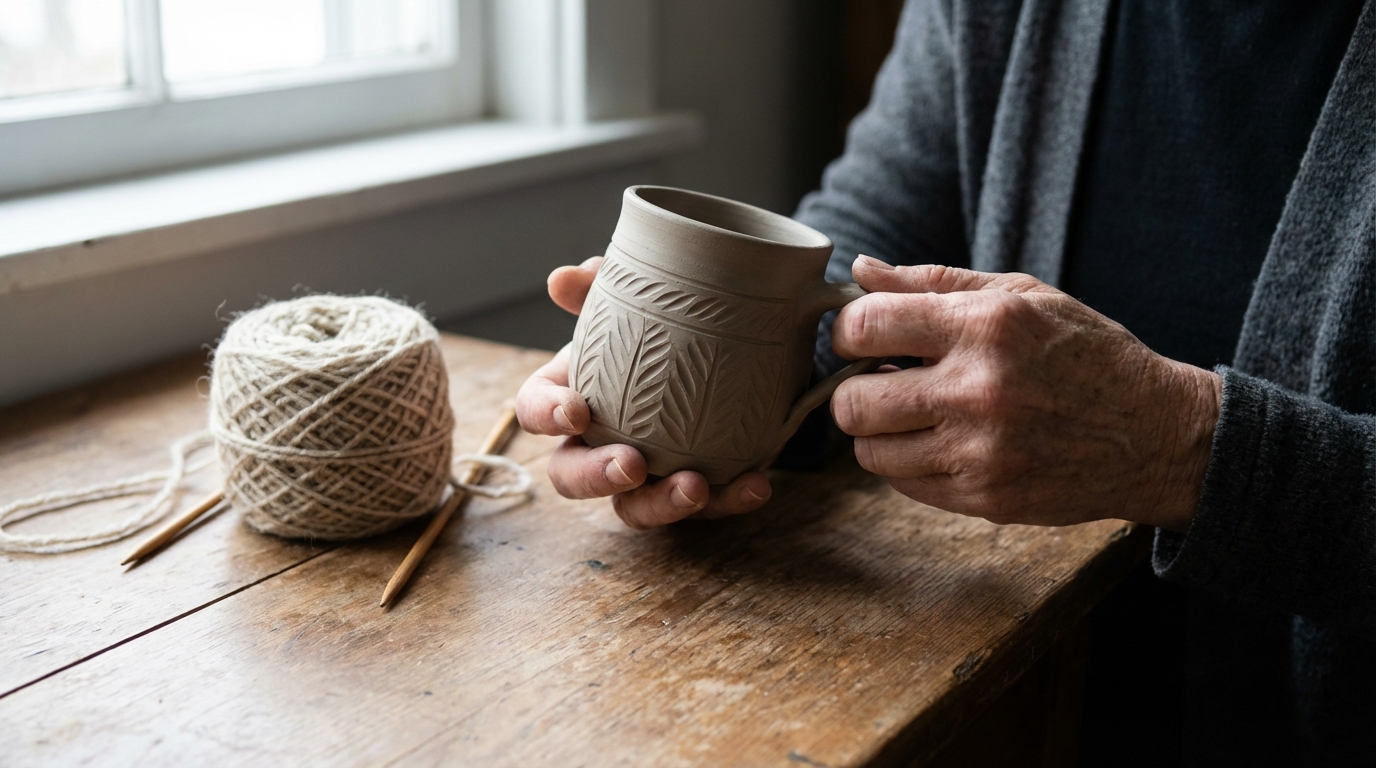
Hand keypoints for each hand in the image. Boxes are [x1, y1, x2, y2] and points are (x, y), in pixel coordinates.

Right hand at [516, 257, 772, 528]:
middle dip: (595, 477)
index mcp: (572, 391)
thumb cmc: (670, 317)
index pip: (535, 409)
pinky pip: (710, 505)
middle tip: (631, 464)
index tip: (575, 412)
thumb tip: (563, 280)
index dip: (545, 415)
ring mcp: (649, 472)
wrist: (745, 339)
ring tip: (695, 487)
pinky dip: (732, 498)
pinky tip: (757, 484)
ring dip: (661, 503)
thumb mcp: (640, 296)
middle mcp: (601, 440)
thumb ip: (601, 284)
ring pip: (634, 508)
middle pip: (571, 475)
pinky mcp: (699, 486)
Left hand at [830, 256, 1221, 531]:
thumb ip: (933, 282)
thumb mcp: (1021, 296)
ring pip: (868, 451)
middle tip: (879, 380)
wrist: (1155, 435)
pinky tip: (939, 441)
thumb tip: (862, 269)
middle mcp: (978, 391)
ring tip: (912, 412)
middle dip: (854, 388)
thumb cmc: (1085, 354)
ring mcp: (980, 453)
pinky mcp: (984, 498)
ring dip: (878, 430)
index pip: (864, 327)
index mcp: (985, 327)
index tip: (861, 337)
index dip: (847, 332)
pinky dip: (907, 462)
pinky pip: (903, 483)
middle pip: (852, 402)